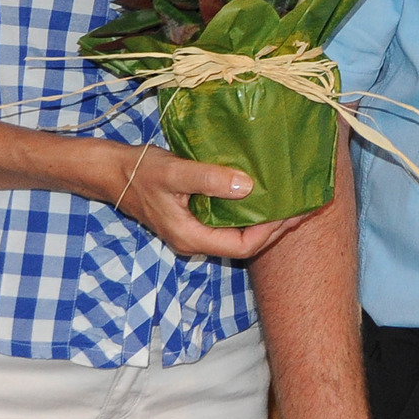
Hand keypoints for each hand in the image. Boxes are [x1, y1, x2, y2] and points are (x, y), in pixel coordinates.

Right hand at [89, 141, 314, 260]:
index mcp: (191, 237)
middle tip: (304, 206)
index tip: (293, 212)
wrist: (113, 171)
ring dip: (267, 220)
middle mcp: (196, 240)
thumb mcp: (176, 172)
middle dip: (277, 228)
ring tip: (292, 200)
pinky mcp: (195, 218)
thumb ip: (210, 180)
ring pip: (239, 234)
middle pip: (245, 244)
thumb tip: (248, 187)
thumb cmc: (141, 172)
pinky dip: (252, 211)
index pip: (242, 246)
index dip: (271, 232)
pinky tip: (265, 194)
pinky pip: (231, 222)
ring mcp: (195, 230)